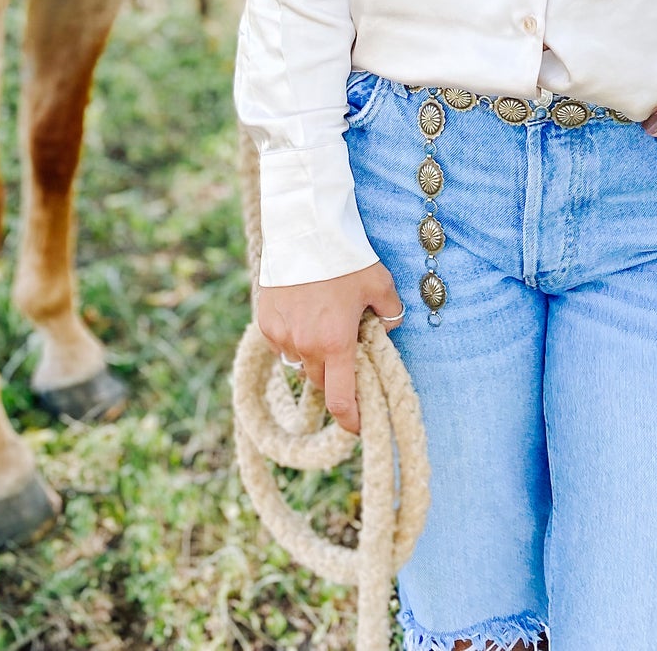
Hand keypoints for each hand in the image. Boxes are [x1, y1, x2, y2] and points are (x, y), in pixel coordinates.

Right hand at [255, 260, 406, 435]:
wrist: (304, 229)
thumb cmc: (345, 257)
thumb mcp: (380, 283)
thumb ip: (390, 312)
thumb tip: (388, 328)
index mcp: (336, 343)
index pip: (341, 400)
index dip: (351, 420)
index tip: (359, 427)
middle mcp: (306, 346)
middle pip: (321, 381)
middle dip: (335, 378)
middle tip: (347, 358)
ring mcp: (282, 336)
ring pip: (300, 363)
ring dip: (313, 357)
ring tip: (324, 330)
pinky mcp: (266, 322)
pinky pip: (283, 344)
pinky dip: (294, 339)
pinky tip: (304, 316)